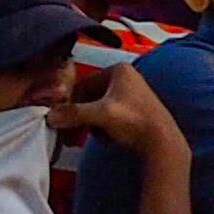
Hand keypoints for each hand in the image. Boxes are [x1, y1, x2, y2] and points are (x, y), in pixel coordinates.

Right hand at [65, 55, 182, 157]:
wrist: (162, 144)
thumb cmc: (137, 123)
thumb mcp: (101, 115)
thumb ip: (74, 113)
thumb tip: (51, 116)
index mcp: (119, 70)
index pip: (83, 83)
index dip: (71, 102)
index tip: (62, 118)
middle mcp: (126, 78)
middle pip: (90, 97)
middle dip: (80, 116)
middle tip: (70, 132)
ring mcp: (131, 94)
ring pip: (98, 108)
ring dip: (90, 123)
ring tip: (89, 136)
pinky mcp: (134, 111)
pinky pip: (109, 116)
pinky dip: (102, 127)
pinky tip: (104, 138)